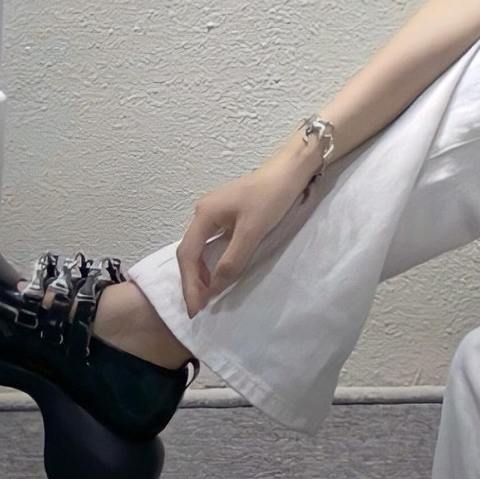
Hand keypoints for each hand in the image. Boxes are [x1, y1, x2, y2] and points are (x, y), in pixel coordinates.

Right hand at [177, 160, 314, 316]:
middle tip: (198, 308)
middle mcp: (203, 213)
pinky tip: (217, 273)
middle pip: (190, 253)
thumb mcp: (252, 231)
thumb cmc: (272, 196)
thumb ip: (232, 260)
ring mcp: (215, 212)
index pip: (188, 256)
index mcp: (204, 215)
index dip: (189, 285)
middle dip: (192, 282)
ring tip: (206, 296)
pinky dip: (212, 261)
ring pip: (201, 248)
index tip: (196, 309)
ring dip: (201, 273)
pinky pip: (212, 243)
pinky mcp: (228, 213)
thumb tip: (214, 289)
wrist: (291, 169)